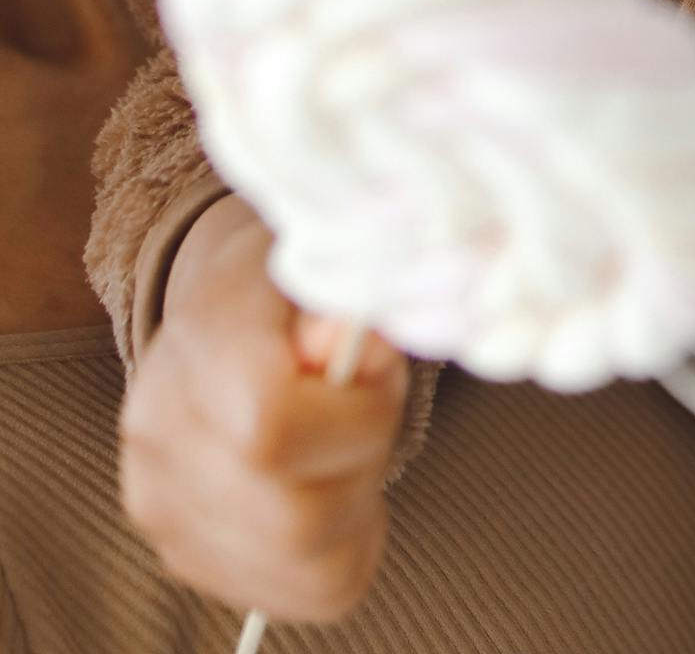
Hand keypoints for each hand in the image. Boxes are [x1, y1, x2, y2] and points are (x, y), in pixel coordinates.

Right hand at [121, 194, 407, 619]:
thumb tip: (353, 349)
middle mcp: (159, 438)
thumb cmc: (289, 288)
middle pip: (296, 517)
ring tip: (345, 447)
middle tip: (369, 409)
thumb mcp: (330, 261)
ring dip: (355, 508)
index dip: (356, 412)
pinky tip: (333, 490)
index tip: (375, 368)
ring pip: (302, 565)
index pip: (270, 429)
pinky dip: (341, 548)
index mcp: (196, 343)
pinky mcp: (184, 554)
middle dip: (363, 463)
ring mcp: (163, 509)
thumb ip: (350, 299)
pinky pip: (300, 592)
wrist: (224, 309)